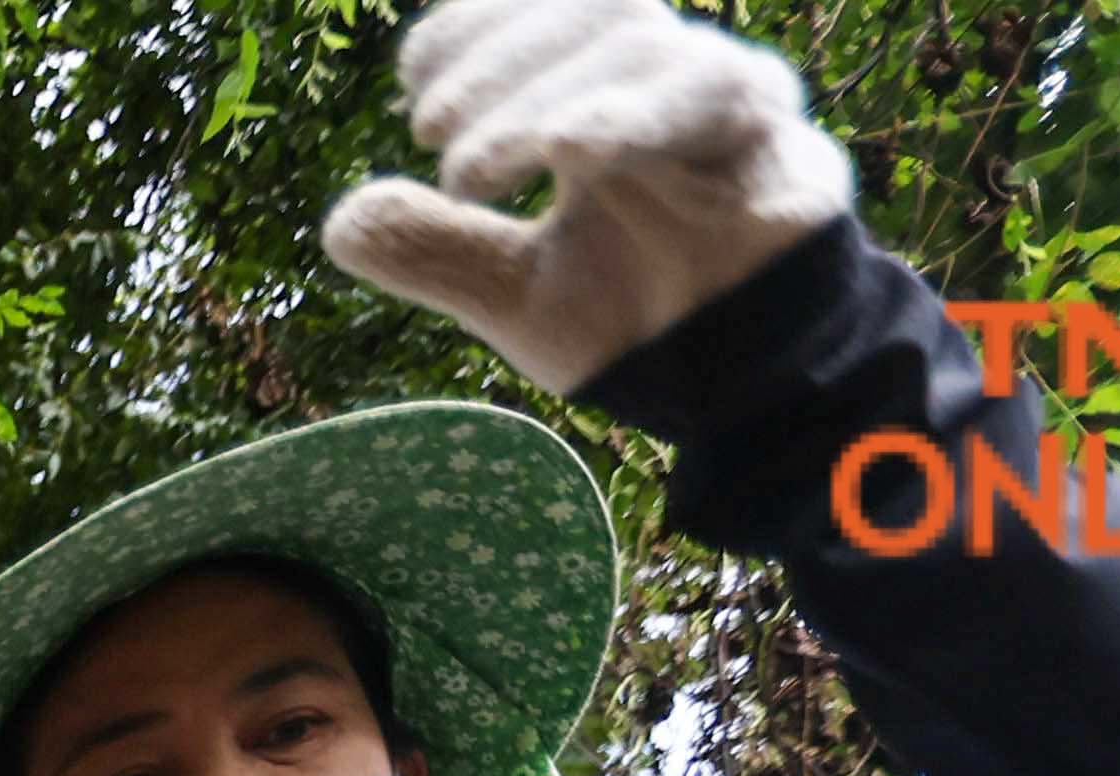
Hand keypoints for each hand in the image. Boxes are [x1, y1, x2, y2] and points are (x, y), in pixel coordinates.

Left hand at [320, 0, 851, 395]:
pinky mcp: (778, 145)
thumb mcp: (514, 293)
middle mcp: (667, 80)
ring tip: (469, 166)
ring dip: (541, 97)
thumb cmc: (639, 321)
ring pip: (640, 44)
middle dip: (498, 57)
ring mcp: (726, 104)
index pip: (543, 13)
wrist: (739, 392)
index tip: (413, 77)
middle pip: (592, 7)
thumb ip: (436, 252)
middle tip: (428, 129)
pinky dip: (630, 114)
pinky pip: (711, 99)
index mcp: (604, 94)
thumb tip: (342, 222)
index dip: (476, 26)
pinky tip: (570, 148)